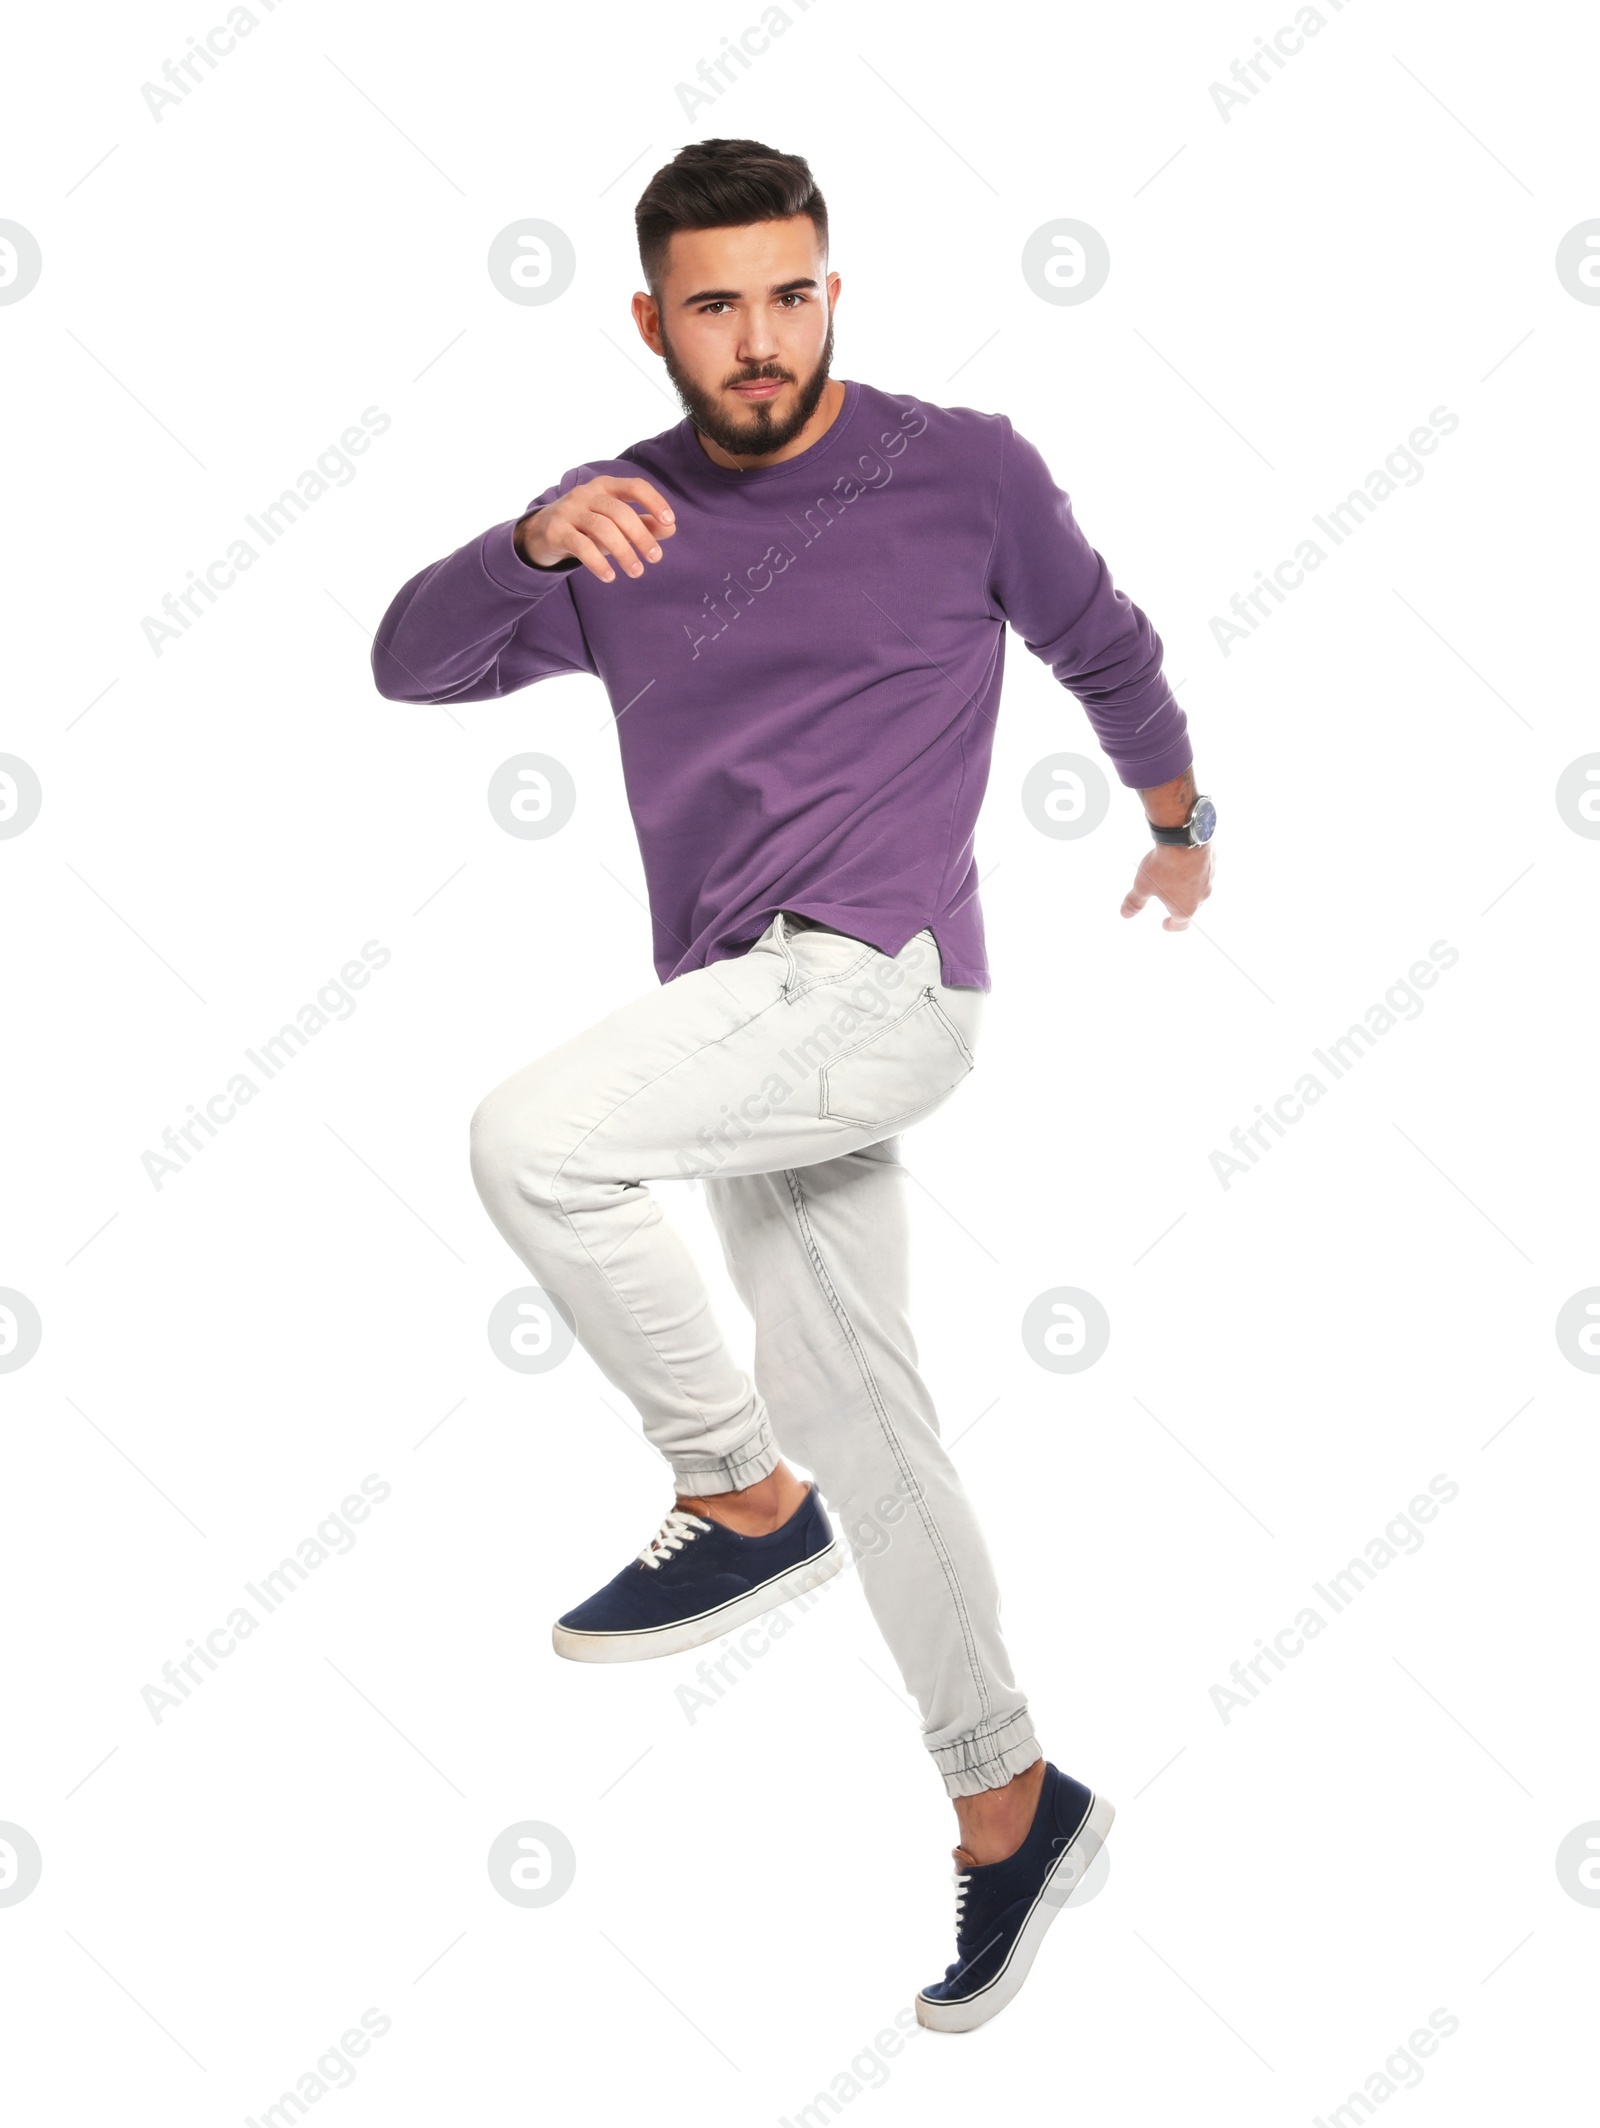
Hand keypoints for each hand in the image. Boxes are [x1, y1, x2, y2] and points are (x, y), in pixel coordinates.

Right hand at [515, 476, 676, 580]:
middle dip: (641, 535)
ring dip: (623, 551)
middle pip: (619, 511)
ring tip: (636, 572)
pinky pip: (581, 546)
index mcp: (606, 486)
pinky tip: (610, 577)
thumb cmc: (587, 525)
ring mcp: (570, 510)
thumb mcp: (615, 524)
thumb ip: (642, 523)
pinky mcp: (556, 530)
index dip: (654, 501)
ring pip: (602, 528)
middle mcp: (587, 494)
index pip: (634, 486)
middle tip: (655, 558)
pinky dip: (598, 563)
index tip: (669, 522)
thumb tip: (670, 528)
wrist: (542, 532)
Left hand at [1120, 840, 1214, 930]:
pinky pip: (1203, 870)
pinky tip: (1184, 860)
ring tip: (1174, 876)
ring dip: (1187, 885)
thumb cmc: (1163, 866)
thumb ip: (1135, 902)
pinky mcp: (1213, 863)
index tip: (1165, 924)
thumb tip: (1125, 914)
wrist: (1184, 839)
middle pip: (1190, 905)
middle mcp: (1201, 897)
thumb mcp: (1142, 886)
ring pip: (1198, 887)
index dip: (1171, 926)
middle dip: (1178, 903)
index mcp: (1185, 908)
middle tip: (1166, 898)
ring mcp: (1209, 880)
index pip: (1180, 925)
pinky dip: (1194, 869)